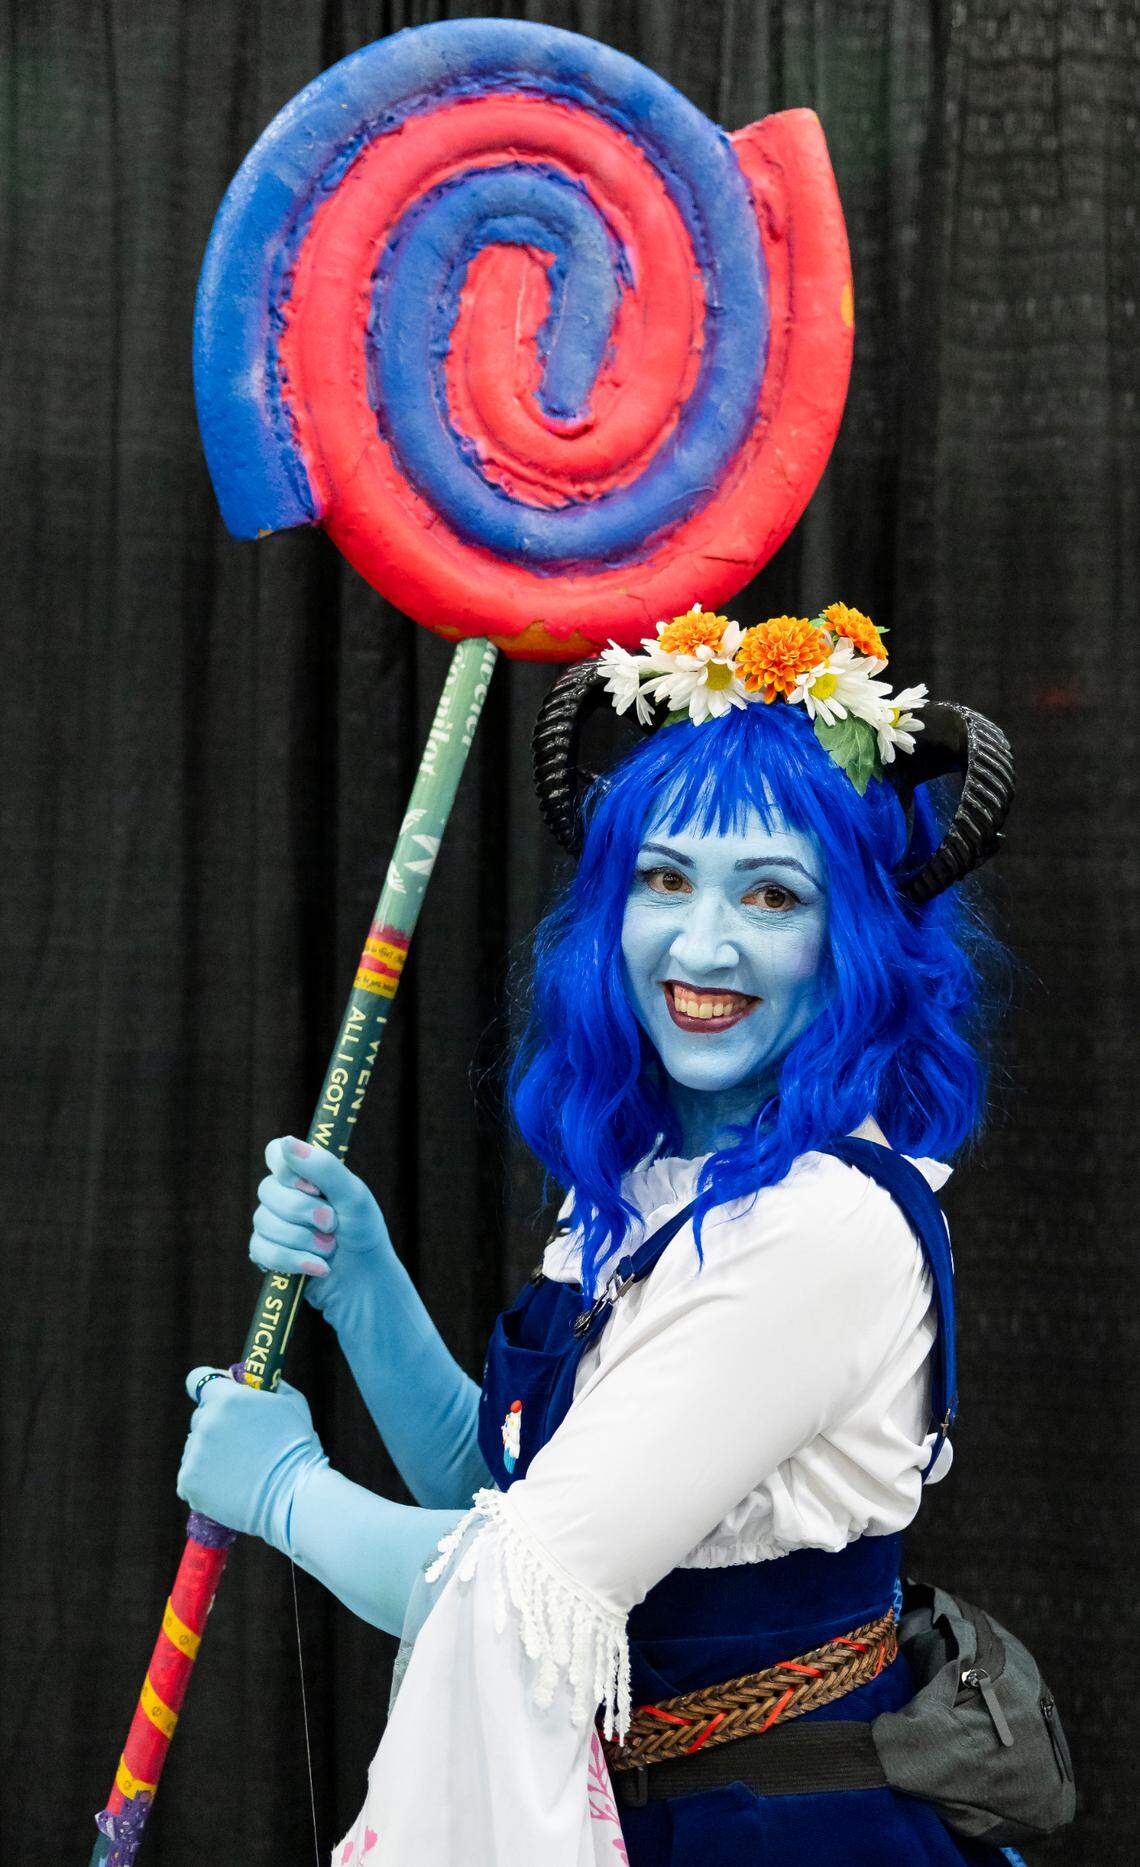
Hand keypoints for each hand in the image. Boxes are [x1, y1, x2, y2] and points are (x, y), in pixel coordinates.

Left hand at [177, 1368, 326, 1550]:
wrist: (293, 1497)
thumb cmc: (297, 1448)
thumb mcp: (291, 1403)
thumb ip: (266, 1385)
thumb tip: (247, 1379)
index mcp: (227, 1398)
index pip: (199, 1380)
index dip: (210, 1388)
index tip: (217, 1398)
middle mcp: (206, 1422)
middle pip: (200, 1417)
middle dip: (217, 1425)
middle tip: (242, 1443)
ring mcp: (194, 1454)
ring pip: (195, 1447)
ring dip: (209, 1454)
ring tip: (239, 1470)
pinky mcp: (188, 1482)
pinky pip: (190, 1475)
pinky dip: (204, 1481)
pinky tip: (227, 1485)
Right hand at [250, 1136, 393, 1316]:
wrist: (364, 1277)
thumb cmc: (362, 1230)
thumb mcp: (353, 1195)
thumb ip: (324, 1168)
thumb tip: (287, 1142)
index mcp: (304, 1173)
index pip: (275, 1152)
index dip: (287, 1169)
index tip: (313, 1188)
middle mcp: (284, 1194)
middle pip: (268, 1190)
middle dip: (303, 1212)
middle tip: (332, 1224)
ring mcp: (273, 1223)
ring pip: (264, 1222)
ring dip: (303, 1239)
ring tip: (330, 1249)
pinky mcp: (268, 1253)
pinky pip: (262, 1250)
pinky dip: (294, 1260)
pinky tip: (318, 1267)